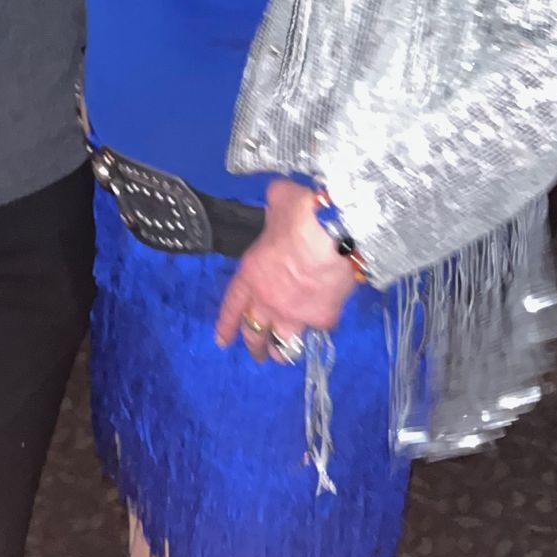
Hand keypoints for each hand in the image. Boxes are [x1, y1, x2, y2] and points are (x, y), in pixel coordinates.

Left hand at [216, 181, 361, 360]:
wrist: (335, 235)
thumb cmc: (300, 214)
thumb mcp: (277, 201)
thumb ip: (274, 208)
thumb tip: (278, 200)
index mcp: (251, 274)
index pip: (233, 305)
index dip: (226, 324)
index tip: (222, 341)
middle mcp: (268, 300)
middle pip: (255, 332)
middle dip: (254, 346)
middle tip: (256, 354)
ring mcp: (295, 314)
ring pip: (283, 345)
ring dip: (281, 352)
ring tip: (282, 355)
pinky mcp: (322, 319)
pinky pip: (319, 330)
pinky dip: (319, 329)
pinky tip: (322, 328)